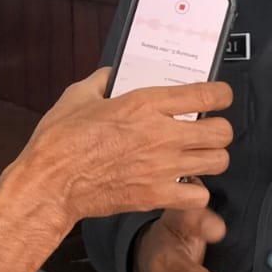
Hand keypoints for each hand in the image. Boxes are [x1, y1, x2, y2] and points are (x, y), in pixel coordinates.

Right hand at [5, 69, 233, 233]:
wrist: (50, 184)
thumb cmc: (59, 142)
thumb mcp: (77, 96)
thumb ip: (101, 81)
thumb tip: (112, 75)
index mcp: (144, 104)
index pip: (206, 93)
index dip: (222, 94)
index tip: (220, 96)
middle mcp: (161, 134)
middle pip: (222, 131)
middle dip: (220, 129)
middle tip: (208, 129)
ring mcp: (162, 166)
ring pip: (217, 161)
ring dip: (211, 158)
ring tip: (198, 157)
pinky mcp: (156, 195)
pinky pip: (199, 195)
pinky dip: (195, 192)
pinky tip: (182, 185)